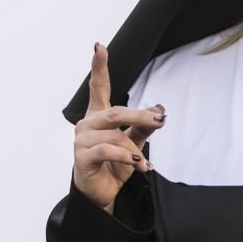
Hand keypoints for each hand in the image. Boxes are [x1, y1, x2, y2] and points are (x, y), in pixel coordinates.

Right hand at [72, 43, 165, 213]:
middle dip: (139, 116)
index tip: (99, 47)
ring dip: (134, 149)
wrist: (103, 194)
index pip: (98, 88)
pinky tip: (138, 165)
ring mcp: (82, 140)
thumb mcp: (135, 143)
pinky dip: (126, 157)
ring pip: (114, 134)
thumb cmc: (116, 164)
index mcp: (99, 116)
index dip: (99, 67)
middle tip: (159, 122)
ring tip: (143, 163)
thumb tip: (161, 111)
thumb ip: (145, 126)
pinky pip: (107, 150)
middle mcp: (87, 124)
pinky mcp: (82, 157)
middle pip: (115, 112)